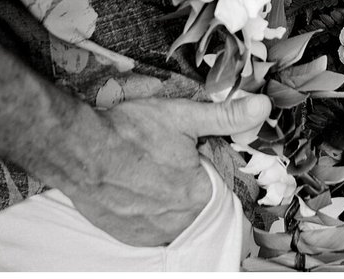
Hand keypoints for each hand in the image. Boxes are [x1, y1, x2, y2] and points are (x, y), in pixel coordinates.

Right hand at [57, 93, 270, 246]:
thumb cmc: (132, 131)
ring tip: (153, 172)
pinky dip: (148, 211)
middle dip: (190, 183)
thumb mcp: (184, 115)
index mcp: (198, 195)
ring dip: (169, 200)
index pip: (220, 187)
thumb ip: (226, 116)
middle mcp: (177, 222)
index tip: (196, 153)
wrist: (80, 150)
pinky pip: (149, 228)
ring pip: (173, 218)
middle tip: (170, 159)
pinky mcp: (126, 236)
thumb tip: (263, 106)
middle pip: (197, 204)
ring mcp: (149, 233)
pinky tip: (138, 188)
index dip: (210, 167)